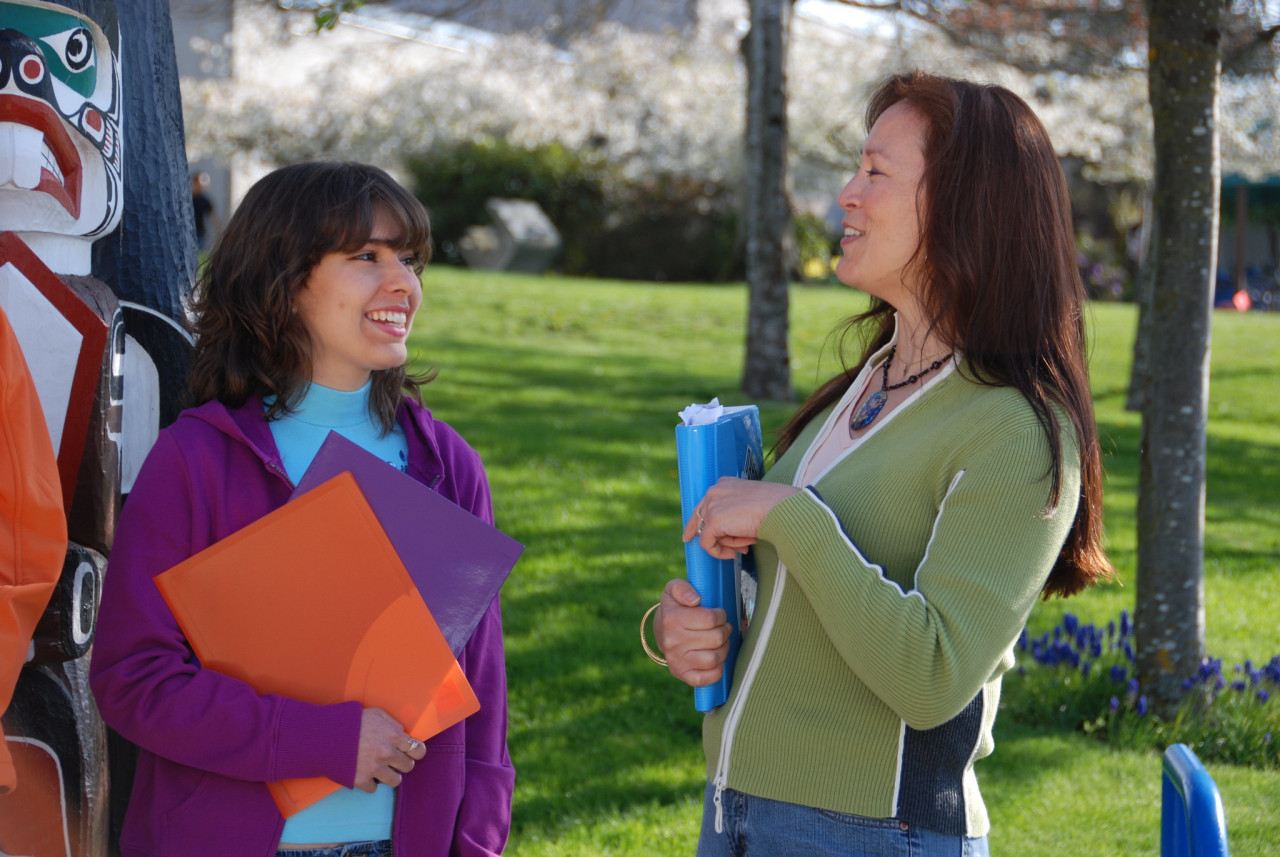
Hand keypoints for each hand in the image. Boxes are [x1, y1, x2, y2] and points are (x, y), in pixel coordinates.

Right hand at [353, 708, 426, 791]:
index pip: (418, 750)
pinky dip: (370, 783)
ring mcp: (374, 768)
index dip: (417, 752)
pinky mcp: (360, 780)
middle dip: (402, 763)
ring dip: (389, 775)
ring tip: (381, 769)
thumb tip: (402, 733)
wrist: (323, 735)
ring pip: (395, 781)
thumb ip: (392, 723)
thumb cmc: (349, 721)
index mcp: (392, 735)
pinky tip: (364, 773)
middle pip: (408, 767)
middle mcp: (386, 753)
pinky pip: (374, 788)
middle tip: (393, 760)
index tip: (413, 753)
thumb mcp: (375, 713)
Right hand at [656, 579, 731, 687]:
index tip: (719, 614)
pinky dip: (718, 669)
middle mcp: (672, 642)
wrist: (661, 632)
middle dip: (725, 630)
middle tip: (723, 627)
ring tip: (721, 641)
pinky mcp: (682, 674)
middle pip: (716, 638)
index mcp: (672, 619)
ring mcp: (676, 660)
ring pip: (714, 658)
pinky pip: (708, 678)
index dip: (721, 615)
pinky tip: (716, 657)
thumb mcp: (673, 590)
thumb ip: (682, 588)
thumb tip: (695, 600)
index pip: (710, 619)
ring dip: (724, 648)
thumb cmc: (674, 608)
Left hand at [683, 477, 800, 559]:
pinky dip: (720, 552)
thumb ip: (735, 515)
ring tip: (748, 543)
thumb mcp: (752, 505)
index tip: (688, 536)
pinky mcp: (713, 521)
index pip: (703, 504)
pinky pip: (708, 544)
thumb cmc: (776, 507)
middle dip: (715, 538)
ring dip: (728, 543)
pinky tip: (737, 552)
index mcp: (725, 484)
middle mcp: (714, 491)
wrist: (782, 508)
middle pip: (702, 520)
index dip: (696, 523)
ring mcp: (712, 505)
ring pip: (709, 534)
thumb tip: (727, 536)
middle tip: (729, 552)